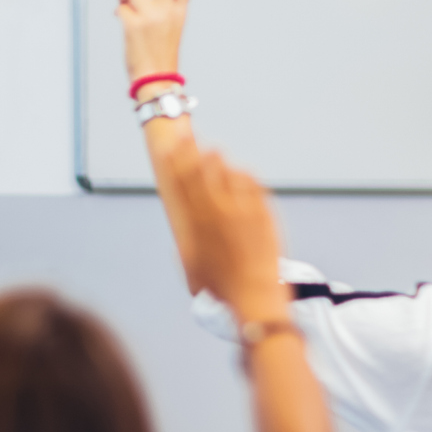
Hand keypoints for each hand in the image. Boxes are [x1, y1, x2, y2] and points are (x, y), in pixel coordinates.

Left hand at [115, 0, 199, 93]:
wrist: (156, 79)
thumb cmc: (158, 59)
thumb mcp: (164, 33)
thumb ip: (153, 14)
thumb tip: (123, 4)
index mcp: (179, 13)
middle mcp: (167, 10)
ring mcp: (150, 15)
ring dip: (124, 0)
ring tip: (127, 14)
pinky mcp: (134, 22)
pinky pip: (119, 9)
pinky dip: (118, 15)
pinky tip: (125, 29)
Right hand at [162, 146, 286, 319]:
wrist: (253, 296)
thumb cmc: (221, 286)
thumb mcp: (193, 263)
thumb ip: (188, 237)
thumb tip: (187, 226)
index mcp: (195, 223)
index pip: (181, 182)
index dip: (174, 161)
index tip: (169, 146)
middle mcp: (216, 212)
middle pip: (201, 171)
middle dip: (191, 151)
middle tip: (188, 136)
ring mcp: (240, 210)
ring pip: (227, 172)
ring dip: (218, 159)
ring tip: (213, 150)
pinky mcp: (262, 213)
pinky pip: (252, 184)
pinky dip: (244, 175)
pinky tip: (241, 170)